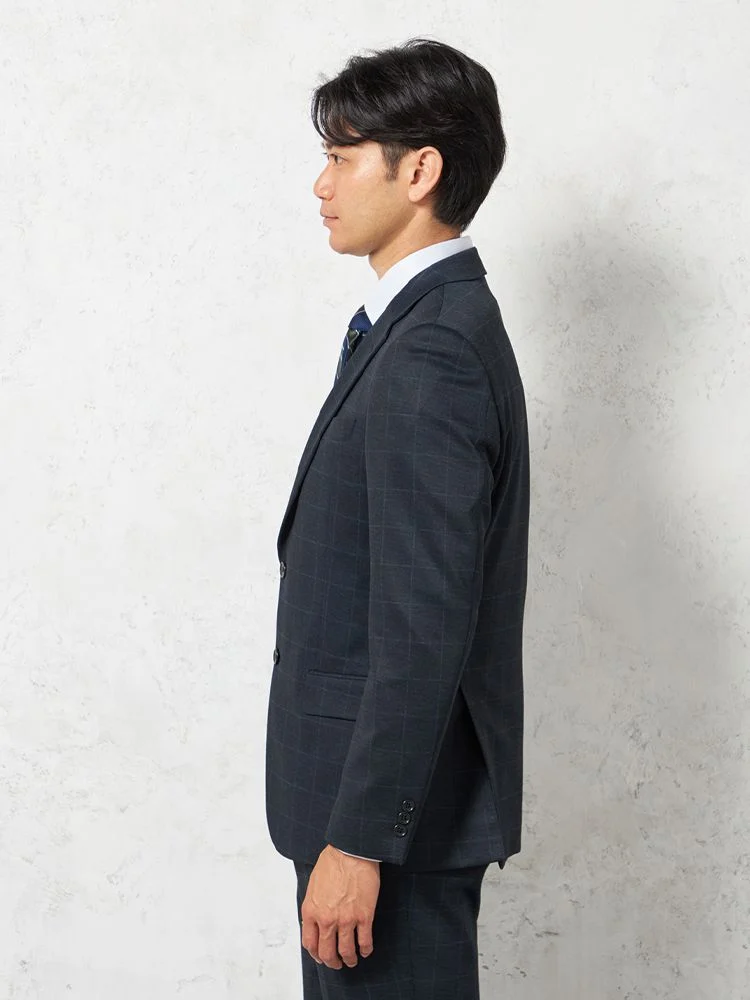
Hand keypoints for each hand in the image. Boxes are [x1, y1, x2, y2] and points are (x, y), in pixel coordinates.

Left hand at [300, 844, 379, 968]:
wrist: (351, 851)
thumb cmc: (332, 862)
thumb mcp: (314, 886)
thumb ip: (314, 906)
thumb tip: (316, 920)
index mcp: (311, 911)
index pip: (310, 944)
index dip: (316, 954)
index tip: (321, 956)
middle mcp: (326, 919)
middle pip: (327, 953)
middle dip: (333, 962)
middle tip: (337, 963)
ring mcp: (346, 920)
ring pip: (346, 951)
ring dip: (350, 959)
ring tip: (352, 960)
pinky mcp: (364, 916)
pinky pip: (365, 942)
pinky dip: (365, 950)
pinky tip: (366, 950)